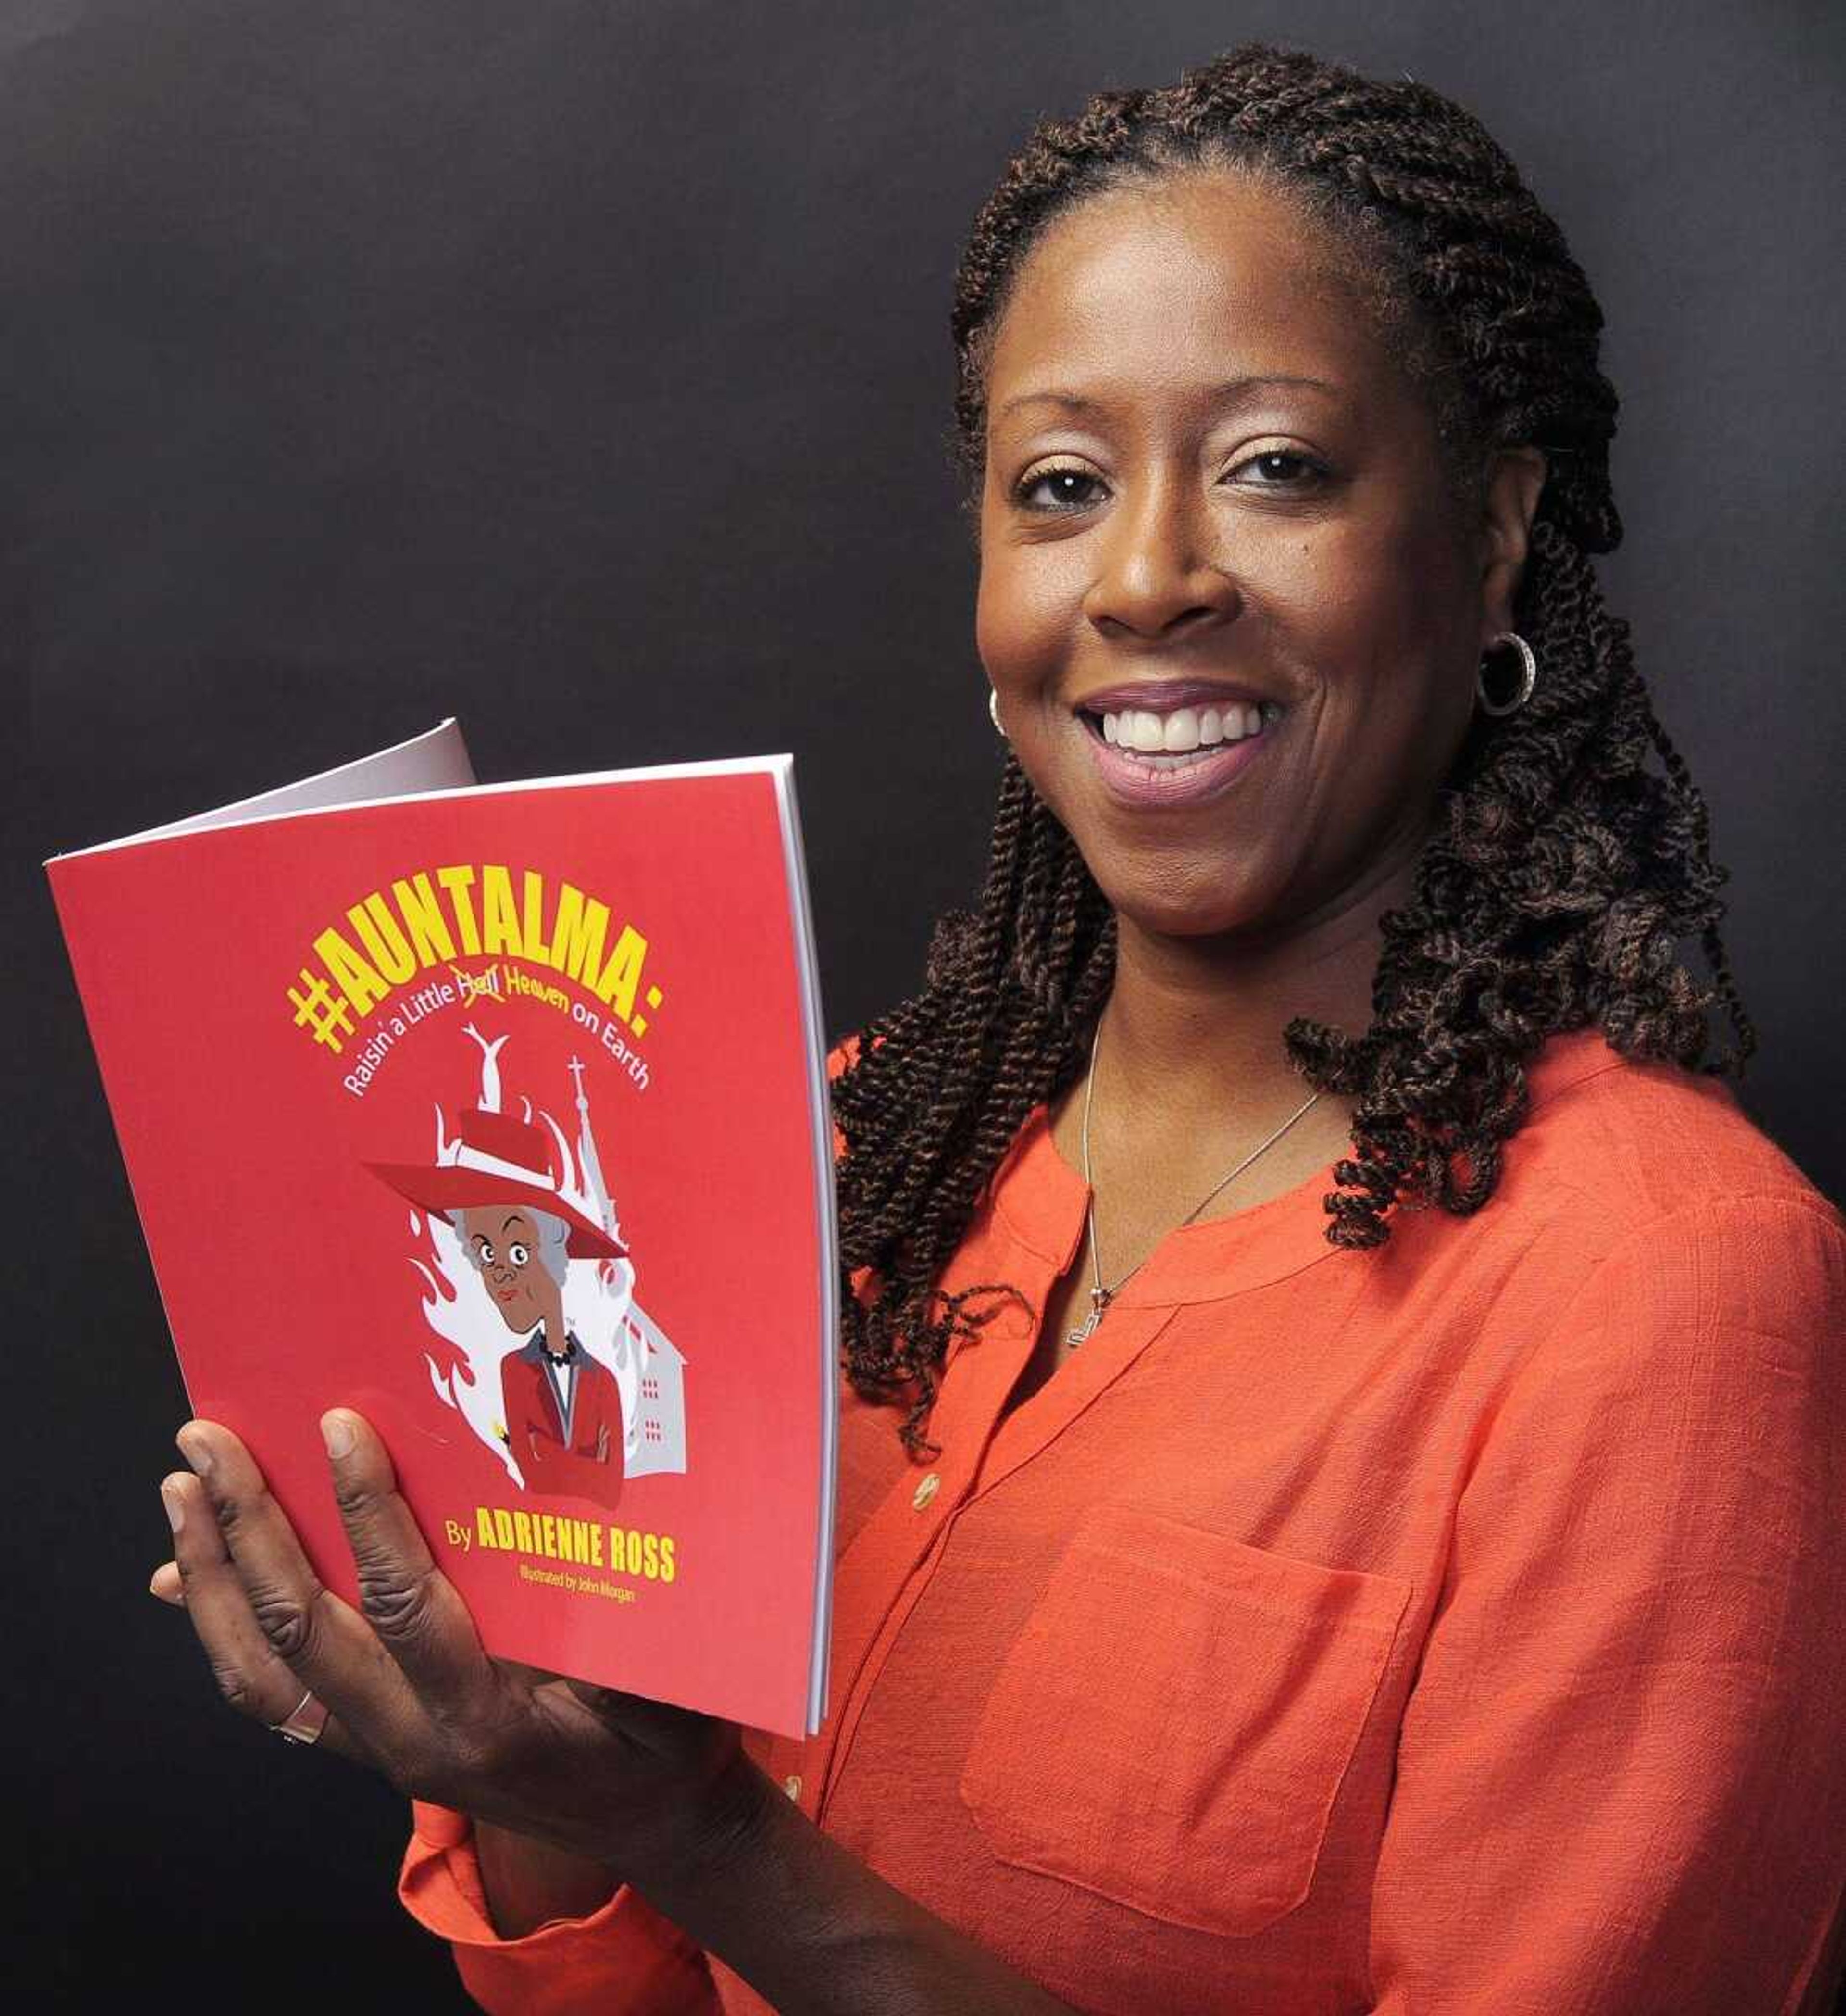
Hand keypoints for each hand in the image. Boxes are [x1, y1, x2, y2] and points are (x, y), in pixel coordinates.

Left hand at [148, 1410, 770, 1887]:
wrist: (651, 1826)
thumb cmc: (665, 1741)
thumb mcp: (667, 1683)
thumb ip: (626, 1626)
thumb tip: (592, 1524)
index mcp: (483, 1717)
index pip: (400, 1603)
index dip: (366, 1513)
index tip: (339, 1427)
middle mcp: (412, 1741)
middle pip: (301, 1631)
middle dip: (247, 1528)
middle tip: (208, 1442)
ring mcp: (379, 1751)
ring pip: (262, 1673)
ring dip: (213, 1577)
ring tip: (181, 1491)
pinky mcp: (369, 1748)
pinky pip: (273, 1695)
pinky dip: (221, 1630)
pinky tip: (185, 1576)